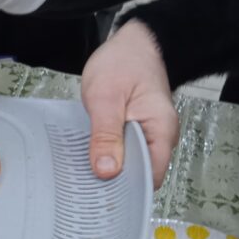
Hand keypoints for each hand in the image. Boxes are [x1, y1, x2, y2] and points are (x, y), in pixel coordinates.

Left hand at [81, 20, 177, 187]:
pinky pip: (120, 152)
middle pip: (138, 175)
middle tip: (80, 190)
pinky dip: (104, 157)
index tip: (98, 196)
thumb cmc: (122, 63)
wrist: (133, 42)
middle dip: (112, 184)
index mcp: (160, 131)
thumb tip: (107, 172)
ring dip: (106, 170)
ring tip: (78, 177)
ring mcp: (146, 135)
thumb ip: (106, 135)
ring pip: (128, 165)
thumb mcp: (106, 99)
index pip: (150, 176)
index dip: (126, 190)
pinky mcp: (133, 131)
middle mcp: (159, 137)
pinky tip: (84, 160)